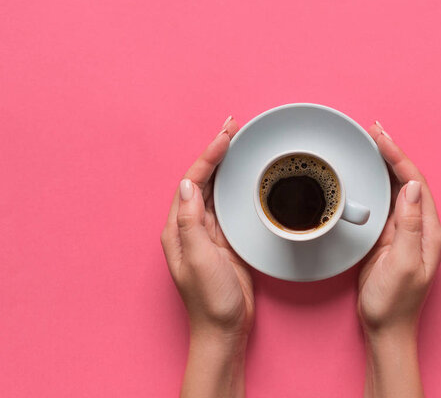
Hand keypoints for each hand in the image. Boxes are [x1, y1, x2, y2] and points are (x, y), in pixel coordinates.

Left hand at [160, 116, 252, 396]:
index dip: (209, 156)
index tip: (226, 136)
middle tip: (233, 126)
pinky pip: (230, 205)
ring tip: (239, 141)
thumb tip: (188, 184)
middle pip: (203, 179)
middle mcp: (192, 225)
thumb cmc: (211, 300)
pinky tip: (246, 175)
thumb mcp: (200, 259)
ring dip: (227, 165)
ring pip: (217, 189)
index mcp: (179, 228)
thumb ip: (192, 222)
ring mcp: (210, 232)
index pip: (192, 181)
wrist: (225, 328)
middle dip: (217, 152)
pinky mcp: (227, 240)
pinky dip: (237, 185)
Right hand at [358, 121, 440, 397]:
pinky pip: (384, 203)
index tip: (380, 138)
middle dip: (392, 153)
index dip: (398, 157)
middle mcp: (420, 226)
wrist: (385, 327)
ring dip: (384, 165)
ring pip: (396, 188)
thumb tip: (409, 187)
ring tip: (370, 143)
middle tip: (373, 130)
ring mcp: (404, 231)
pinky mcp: (388, 238)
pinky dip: (375, 183)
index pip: (414, 183)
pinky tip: (366, 173)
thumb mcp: (403, 263)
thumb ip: (408, 225)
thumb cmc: (394, 302)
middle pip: (407, 180)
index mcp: (428, 230)